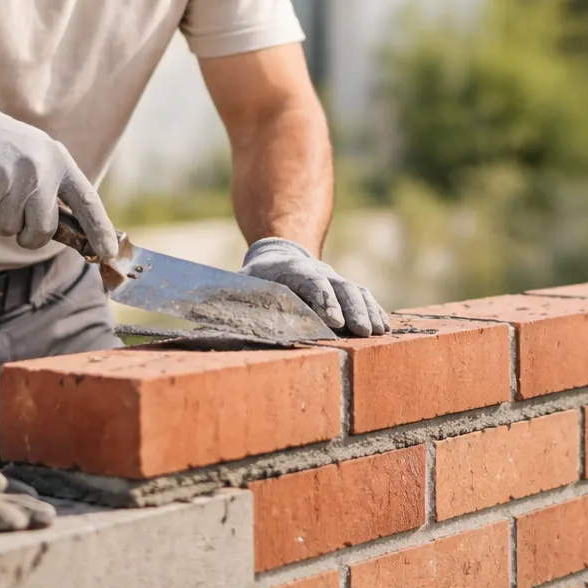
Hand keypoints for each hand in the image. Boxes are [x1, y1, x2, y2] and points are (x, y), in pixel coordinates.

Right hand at [0, 91, 116, 256]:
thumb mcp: (37, 154)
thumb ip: (52, 186)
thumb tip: (68, 229)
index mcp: (59, 161)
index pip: (87, 201)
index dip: (100, 230)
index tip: (108, 252)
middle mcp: (41, 169)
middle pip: (44, 229)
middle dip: (28, 236)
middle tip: (14, 220)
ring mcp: (13, 177)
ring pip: (9, 228)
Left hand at [240, 238, 389, 336]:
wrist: (280, 255)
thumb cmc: (256, 279)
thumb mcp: (240, 282)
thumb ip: (228, 295)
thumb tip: (202, 306)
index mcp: (291, 271)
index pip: (310, 282)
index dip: (323, 300)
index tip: (334, 321)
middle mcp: (318, 273)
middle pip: (339, 287)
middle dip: (351, 309)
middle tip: (361, 332)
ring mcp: (334, 280)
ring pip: (355, 291)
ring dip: (367, 311)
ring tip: (377, 333)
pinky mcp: (344, 290)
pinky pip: (363, 296)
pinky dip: (374, 310)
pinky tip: (385, 328)